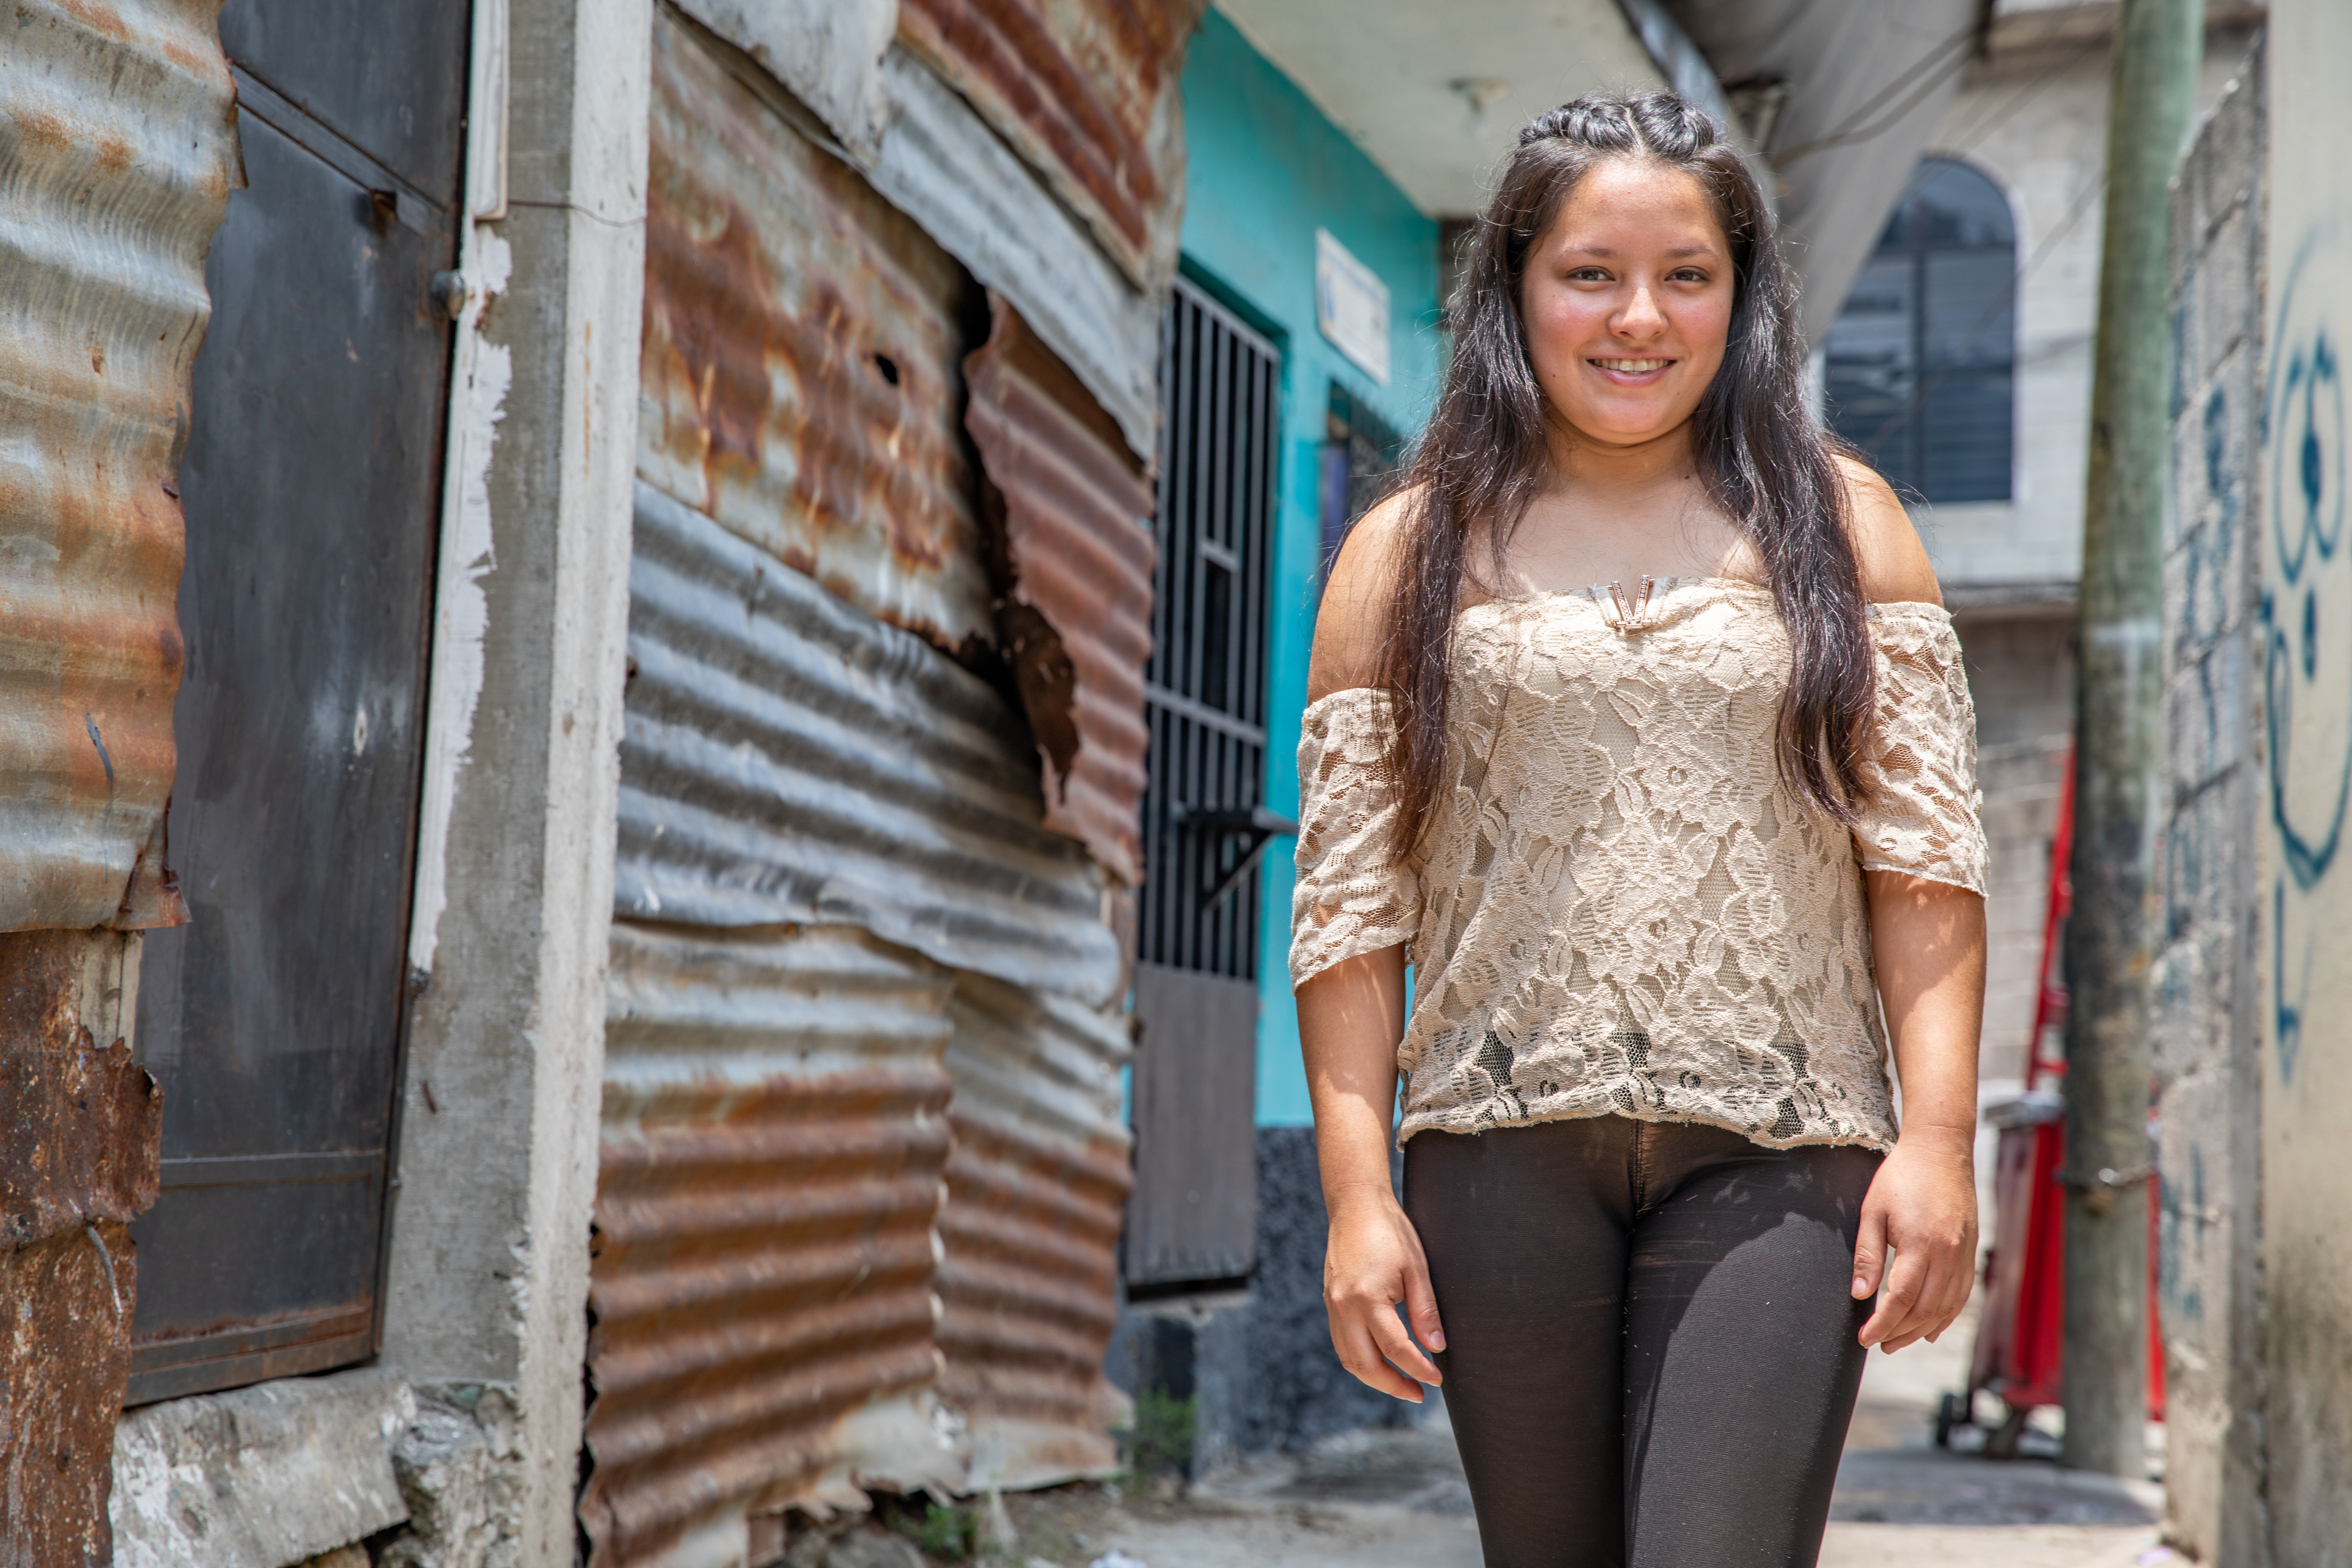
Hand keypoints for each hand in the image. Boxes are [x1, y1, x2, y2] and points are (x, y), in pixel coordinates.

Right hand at [1323, 1190, 1445, 1400]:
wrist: (1355, 1206)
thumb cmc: (1391, 1232)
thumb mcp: (1417, 1268)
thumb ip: (1425, 1311)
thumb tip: (1436, 1349)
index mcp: (1368, 1298)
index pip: (1396, 1348)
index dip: (1419, 1368)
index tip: (1437, 1379)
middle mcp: (1344, 1307)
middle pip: (1366, 1364)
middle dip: (1393, 1385)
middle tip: (1419, 1393)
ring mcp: (1333, 1306)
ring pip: (1349, 1359)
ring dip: (1375, 1378)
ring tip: (1401, 1383)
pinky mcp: (1330, 1303)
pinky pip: (1342, 1344)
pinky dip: (1360, 1360)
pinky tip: (1380, 1361)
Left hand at [1853, 1128, 1977, 1351]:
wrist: (1940, 1152)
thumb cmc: (1900, 1177)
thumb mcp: (1873, 1211)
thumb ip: (1867, 1255)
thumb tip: (1860, 1295)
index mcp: (1920, 1243)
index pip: (1900, 1299)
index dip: (1883, 1324)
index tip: (1865, 1339)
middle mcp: (1947, 1254)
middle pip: (1925, 1309)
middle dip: (1900, 1333)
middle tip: (1878, 1344)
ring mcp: (1963, 1254)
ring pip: (1945, 1307)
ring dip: (1922, 1330)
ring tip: (1898, 1341)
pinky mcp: (1970, 1252)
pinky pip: (1961, 1295)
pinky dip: (1946, 1316)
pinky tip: (1932, 1329)